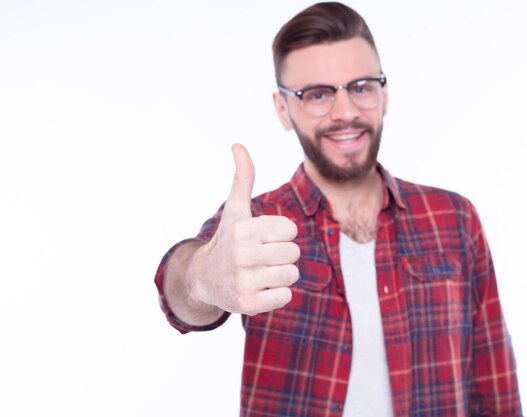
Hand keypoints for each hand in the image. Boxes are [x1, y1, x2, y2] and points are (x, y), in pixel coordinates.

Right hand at [187, 144, 299, 315]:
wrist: (204, 279)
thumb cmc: (228, 240)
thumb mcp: (236, 210)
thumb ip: (243, 178)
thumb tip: (238, 144)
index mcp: (244, 229)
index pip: (291, 231)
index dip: (280, 235)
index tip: (261, 239)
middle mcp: (242, 254)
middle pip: (293, 252)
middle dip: (281, 256)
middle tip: (259, 259)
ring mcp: (244, 280)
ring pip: (291, 274)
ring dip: (280, 275)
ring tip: (259, 273)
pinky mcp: (248, 304)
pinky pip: (285, 296)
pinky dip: (276, 295)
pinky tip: (258, 289)